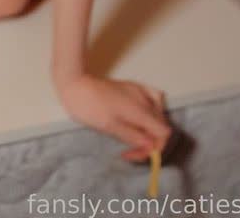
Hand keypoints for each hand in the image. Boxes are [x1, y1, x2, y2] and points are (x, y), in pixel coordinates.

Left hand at [56, 72, 171, 161]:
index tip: (137, 154)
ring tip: (136, 136)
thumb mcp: (110, 127)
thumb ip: (133, 136)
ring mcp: (139, 90)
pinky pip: (153, 97)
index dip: (155, 148)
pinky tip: (143, 117)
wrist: (75, 85)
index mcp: (140, 110)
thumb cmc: (90, 107)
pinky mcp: (132, 87)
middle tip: (131, 150)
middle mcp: (144, 99)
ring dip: (150, 128)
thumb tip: (151, 146)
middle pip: (160, 125)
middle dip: (150, 141)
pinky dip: (152, 110)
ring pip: (158, 113)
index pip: (163, 133)